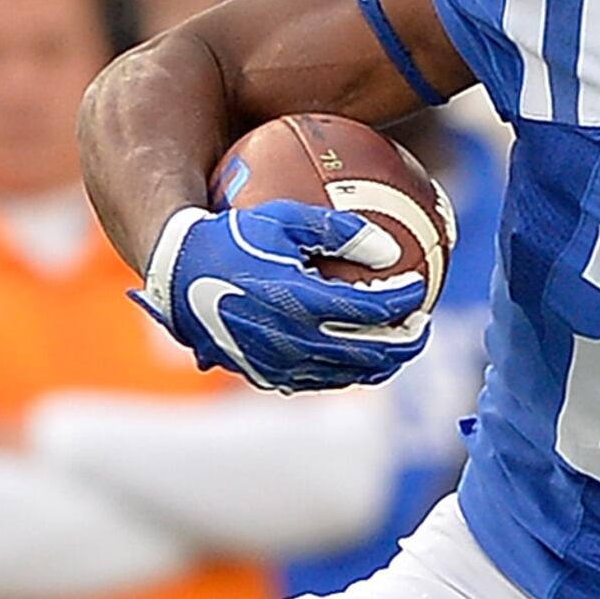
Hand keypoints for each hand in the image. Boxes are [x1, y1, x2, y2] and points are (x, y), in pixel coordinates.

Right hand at [141, 200, 432, 392]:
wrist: (177, 276)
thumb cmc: (229, 235)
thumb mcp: (280, 219)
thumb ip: (337, 229)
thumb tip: (389, 249)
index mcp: (301, 303)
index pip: (372, 311)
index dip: (404, 300)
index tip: (421, 286)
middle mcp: (294, 342)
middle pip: (371, 352)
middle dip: (406, 341)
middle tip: (422, 324)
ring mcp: (281, 365)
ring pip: (349, 373)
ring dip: (381, 360)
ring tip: (397, 342)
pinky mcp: (267, 376)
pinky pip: (320, 380)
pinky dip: (347, 369)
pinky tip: (358, 353)